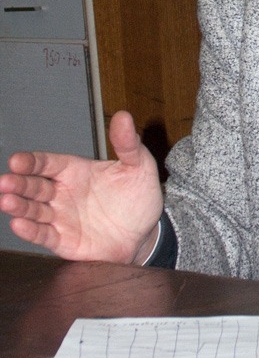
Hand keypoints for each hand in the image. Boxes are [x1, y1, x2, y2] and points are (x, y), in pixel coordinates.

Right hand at [0, 111, 162, 264]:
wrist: (146, 230)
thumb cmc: (138, 195)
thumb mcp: (138, 165)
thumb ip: (128, 143)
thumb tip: (123, 116)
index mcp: (75, 170)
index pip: (47, 163)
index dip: (31, 162)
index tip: (16, 160)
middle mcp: (63, 193)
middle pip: (34, 186)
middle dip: (18, 184)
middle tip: (5, 182)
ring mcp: (62, 217)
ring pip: (34, 210)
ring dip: (19, 206)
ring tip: (6, 201)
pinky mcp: (65, 240)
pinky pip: (44, 235)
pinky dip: (31, 231)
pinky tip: (19, 224)